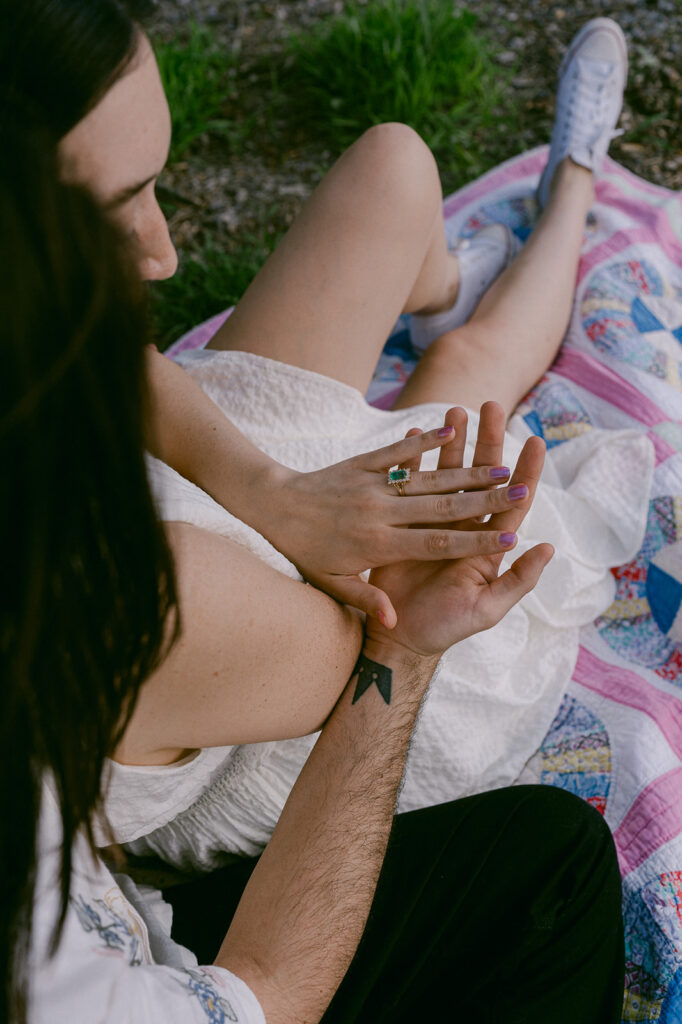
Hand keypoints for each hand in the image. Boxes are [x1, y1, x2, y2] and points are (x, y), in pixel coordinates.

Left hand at [263, 419, 536, 622]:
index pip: (437, 544)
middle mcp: (380, 512)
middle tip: (523, 490)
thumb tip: (393, 620)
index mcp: (378, 545)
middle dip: (486, 499)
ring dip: (465, 468)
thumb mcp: (329, 584)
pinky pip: (396, 450)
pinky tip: (448, 428)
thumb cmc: (301, 551)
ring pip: (427, 476)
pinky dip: (422, 440)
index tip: (509, 540)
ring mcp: (371, 484)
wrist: (268, 506)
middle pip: (443, 506)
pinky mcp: (360, 462)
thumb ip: (365, 600)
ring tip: (501, 461)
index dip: (475, 542)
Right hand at [363, 402, 553, 659]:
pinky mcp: (406, 523)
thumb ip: (517, 580)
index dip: (524, 473)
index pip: (511, 502)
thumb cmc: (446, 626)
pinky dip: (413, 460)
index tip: (535, 441)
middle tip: (491, 406)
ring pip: (448, 474)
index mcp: (488, 545)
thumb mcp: (486, 608)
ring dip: (452, 443)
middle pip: (480, 477)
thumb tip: (547, 548)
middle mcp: (465, 527)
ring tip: (454, 410)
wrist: (400, 636)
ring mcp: (435, 522)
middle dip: (488, 441)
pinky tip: (416, 434)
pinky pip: (411, 484)